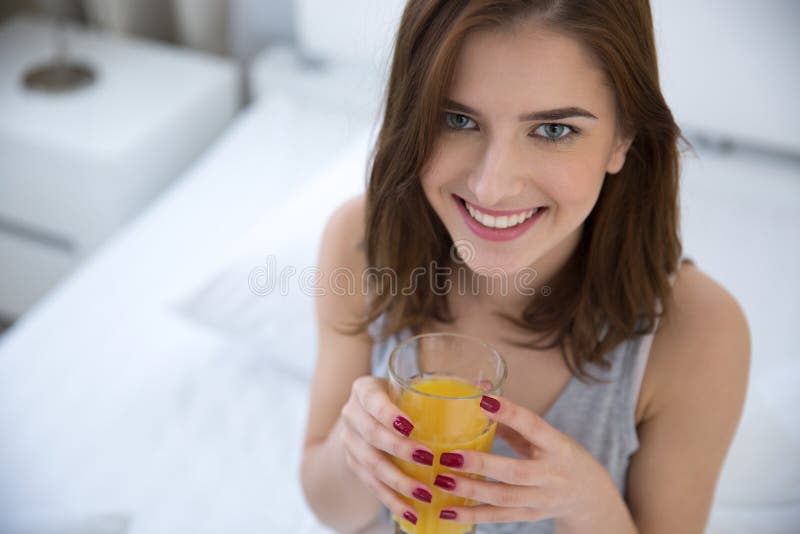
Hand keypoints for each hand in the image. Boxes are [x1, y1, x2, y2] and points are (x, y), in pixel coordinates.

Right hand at [338, 376, 435, 526]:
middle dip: (399, 449)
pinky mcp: (354, 466)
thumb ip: (442, 387)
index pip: (373, 400)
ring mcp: (350, 443)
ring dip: (399, 482)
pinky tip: (411, 514)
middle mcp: (352, 415)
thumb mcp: (410, 387)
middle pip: (372, 434)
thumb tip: (487, 386)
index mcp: (365, 390)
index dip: (388, 413)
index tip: (411, 426)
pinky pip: (372, 487)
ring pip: (371, 465)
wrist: (366, 416)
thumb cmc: (398, 398)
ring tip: (425, 494)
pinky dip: (392, 501)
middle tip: (427, 458)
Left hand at [432, 394, 618, 525]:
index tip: (484, 401)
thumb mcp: (545, 436)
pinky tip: (448, 510)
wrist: (589, 495)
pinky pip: (499, 517)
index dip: (511, 413)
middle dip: (481, 464)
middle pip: (516, 472)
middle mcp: (551, 474)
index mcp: (556, 445)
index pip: (534, 427)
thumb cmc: (559, 456)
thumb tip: (479, 393)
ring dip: (471, 490)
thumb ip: (513, 421)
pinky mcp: (530, 516)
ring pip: (504, 498)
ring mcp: (541, 499)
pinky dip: (472, 515)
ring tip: (442, 480)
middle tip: (449, 456)